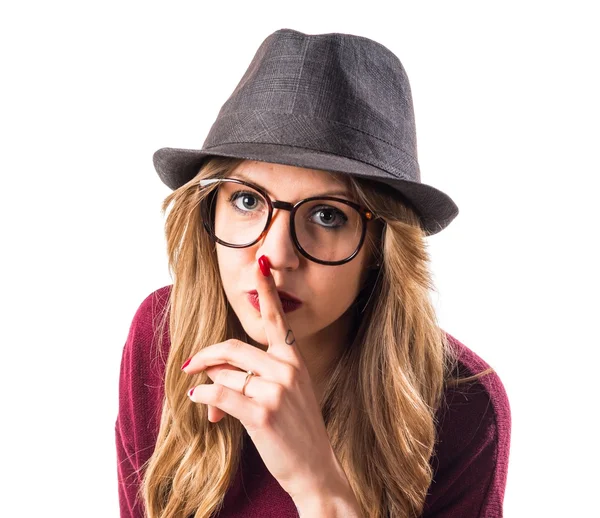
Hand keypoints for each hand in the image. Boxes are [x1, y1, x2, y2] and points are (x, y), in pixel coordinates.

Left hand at [182, 255, 346, 500]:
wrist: (314, 468)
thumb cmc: (297, 429)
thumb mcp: (288, 393)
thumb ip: (258, 374)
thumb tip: (215, 373)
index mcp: (293, 359)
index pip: (275, 318)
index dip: (266, 289)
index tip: (260, 262)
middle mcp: (287, 368)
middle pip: (232, 348)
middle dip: (205, 357)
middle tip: (189, 365)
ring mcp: (276, 390)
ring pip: (224, 374)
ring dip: (209, 389)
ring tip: (211, 408)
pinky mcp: (261, 412)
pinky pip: (219, 394)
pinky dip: (203, 399)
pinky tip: (203, 406)